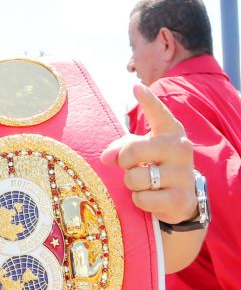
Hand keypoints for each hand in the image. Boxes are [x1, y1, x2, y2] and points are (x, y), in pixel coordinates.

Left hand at [100, 85, 196, 224]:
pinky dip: (139, 200)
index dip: (147, 101)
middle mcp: (181, 148)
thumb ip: (121, 147)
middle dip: (124, 161)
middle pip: (133, 151)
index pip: (158, 113)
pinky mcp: (180, 198)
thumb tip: (106, 158)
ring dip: (132, 184)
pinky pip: (142, 199)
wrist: (181, 197)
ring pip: (135, 178)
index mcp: (170, 132)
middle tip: (132, 166)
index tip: (136, 88)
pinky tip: (152, 198)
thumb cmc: (155, 166)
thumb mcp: (140, 152)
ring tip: (146, 183)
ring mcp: (183, 174)